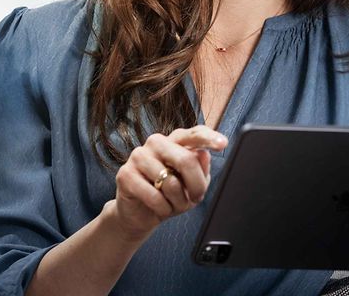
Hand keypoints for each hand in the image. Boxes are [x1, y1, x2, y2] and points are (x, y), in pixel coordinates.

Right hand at [108, 125, 227, 240]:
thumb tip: (204, 154)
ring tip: (172, 204)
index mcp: (175, 141)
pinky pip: (154, 195)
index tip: (223, 144)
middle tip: (196, 199)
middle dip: (196, 186)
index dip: (209, 138)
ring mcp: (138, 156)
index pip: (194, 133)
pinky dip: (163, 208)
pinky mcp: (125, 174)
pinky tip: (159, 207)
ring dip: (178, 202)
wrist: (141, 214)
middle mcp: (156, 142)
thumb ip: (201, 170)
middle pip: (185, 160)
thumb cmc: (169, 196)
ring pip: (170, 182)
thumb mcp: (192, 186)